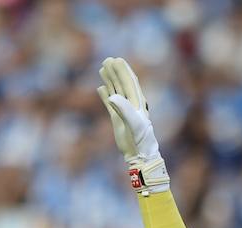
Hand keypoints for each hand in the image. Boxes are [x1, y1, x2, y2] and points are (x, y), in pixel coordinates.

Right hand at [97, 57, 167, 192]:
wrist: (139, 154)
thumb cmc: (140, 139)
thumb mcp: (134, 123)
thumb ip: (124, 109)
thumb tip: (112, 96)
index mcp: (137, 102)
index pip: (130, 82)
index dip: (124, 71)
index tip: (117, 60)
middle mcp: (131, 104)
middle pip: (122, 84)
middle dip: (116, 72)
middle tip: (107, 60)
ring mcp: (123, 111)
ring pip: (115, 91)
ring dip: (110, 80)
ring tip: (102, 68)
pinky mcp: (117, 119)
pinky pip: (110, 104)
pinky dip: (105, 95)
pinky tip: (100, 88)